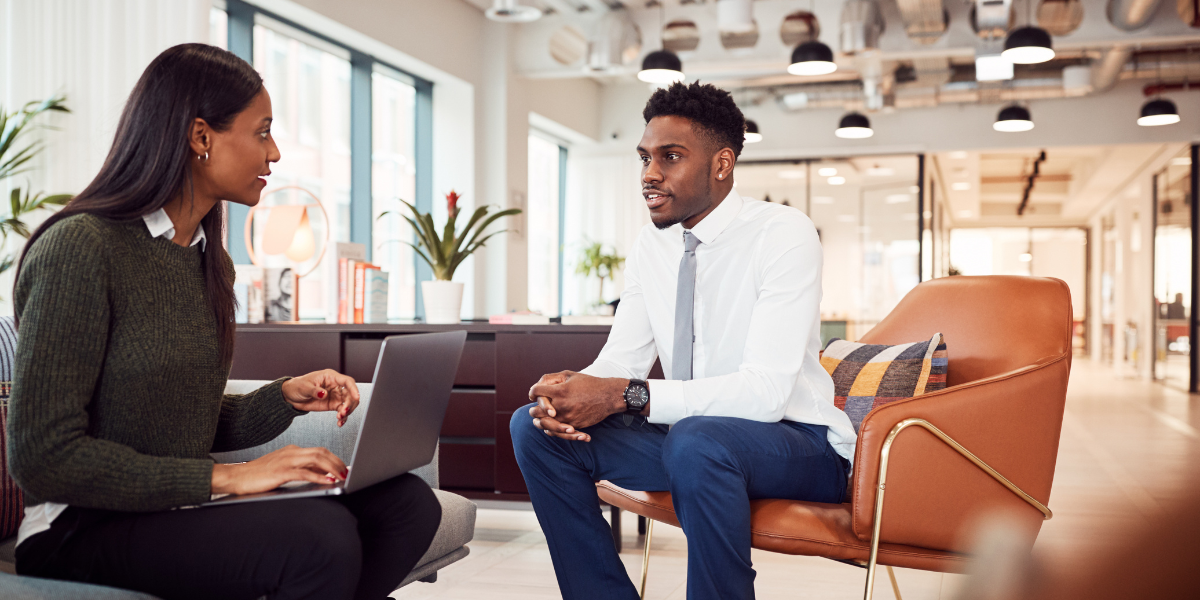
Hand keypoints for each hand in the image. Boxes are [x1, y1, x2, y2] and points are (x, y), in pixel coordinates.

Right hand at [211, 445, 346, 495]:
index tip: (345, 468)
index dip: (335, 459)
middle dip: (337, 462)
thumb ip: (303, 470)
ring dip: (332, 467)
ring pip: (316, 459)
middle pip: (321, 452)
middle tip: (348, 472)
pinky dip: (319, 476)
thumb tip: (324, 475)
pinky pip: (304, 472)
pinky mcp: (280, 472)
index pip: (319, 451)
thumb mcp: (284, 470)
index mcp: (292, 450)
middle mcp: (291, 452)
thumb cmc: (258, 476)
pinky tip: (327, 481)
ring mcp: (286, 461)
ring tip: (342, 476)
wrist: (235, 477)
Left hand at [282, 370, 360, 426]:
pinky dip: (343, 417)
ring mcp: (335, 396)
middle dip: (350, 403)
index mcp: (330, 377)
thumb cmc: (298, 386)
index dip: (353, 389)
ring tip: (340, 418)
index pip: (347, 381)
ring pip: (348, 403)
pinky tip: (340, 422)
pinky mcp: (333, 405)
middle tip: (344, 412)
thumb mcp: (305, 387)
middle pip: (350, 394)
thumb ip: (315, 391)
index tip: (356, 397)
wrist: (291, 396)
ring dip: (347, 411)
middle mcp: (335, 386)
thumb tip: (324, 394)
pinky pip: (342, 411)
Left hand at [527, 372, 587, 440]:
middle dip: (534, 409)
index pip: (535, 392)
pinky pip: (557, 432)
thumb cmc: (589, 383)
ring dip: (540, 422)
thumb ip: (552, 379)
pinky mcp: (573, 425)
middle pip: (535, 411)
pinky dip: (552, 430)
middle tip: (534, 408)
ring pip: (544, 425)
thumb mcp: (570, 375)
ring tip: (539, 420)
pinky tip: (550, 427)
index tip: (533, 394)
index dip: (532, 392)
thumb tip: (538, 386)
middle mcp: (561, 405)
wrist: (608, 397)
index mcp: (559, 391)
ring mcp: (567, 417)